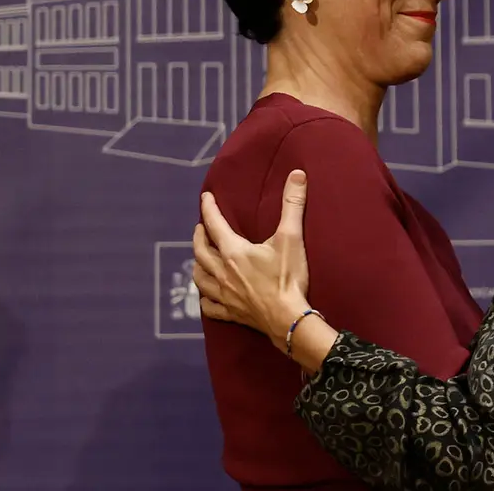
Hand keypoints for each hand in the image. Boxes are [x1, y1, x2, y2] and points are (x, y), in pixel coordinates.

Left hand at [193, 170, 311, 346]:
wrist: (289, 319)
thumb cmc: (288, 278)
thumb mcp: (291, 237)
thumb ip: (292, 204)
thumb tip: (296, 174)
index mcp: (234, 252)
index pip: (215, 225)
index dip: (209, 209)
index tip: (205, 197)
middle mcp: (223, 272)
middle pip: (201, 251)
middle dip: (199, 237)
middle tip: (200, 228)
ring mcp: (225, 295)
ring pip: (200, 278)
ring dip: (197, 265)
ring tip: (199, 259)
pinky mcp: (231, 313)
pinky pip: (209, 307)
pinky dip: (205, 299)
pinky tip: (207, 296)